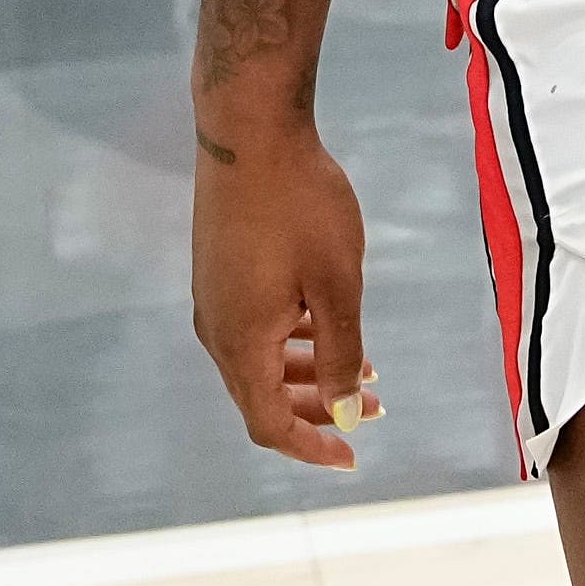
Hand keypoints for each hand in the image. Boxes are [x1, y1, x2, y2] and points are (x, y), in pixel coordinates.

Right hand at [191, 115, 377, 470]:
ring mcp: (212, 296)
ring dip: (307, 372)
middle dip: (318, 410)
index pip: (269, 423)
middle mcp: (216, 328)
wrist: (249, 130)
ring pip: (259, 360)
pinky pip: (253, 327)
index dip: (311, 447)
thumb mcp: (337, 284)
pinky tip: (323, 323)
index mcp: (240, 342)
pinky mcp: (218, 268)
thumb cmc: (301, 205)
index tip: (353, 455)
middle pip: (262, 395)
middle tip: (372, 408)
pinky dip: (290, 339)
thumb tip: (344, 411)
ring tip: (364, 368)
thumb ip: (341, 354)